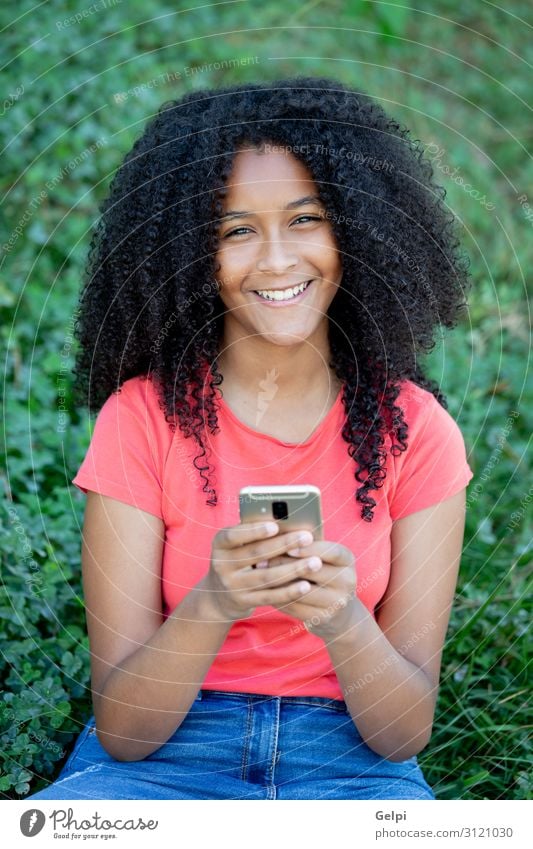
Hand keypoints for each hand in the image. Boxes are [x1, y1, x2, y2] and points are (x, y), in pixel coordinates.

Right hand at [201, 522, 330, 623]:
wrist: (218, 595)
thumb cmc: (237, 559)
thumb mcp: (236, 545)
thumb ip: (255, 534)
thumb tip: (289, 522)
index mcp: (219, 544)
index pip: (233, 535)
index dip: (254, 531)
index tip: (276, 526)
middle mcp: (221, 565)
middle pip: (256, 553)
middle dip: (284, 544)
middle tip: (308, 537)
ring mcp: (231, 586)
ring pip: (266, 577)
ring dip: (293, 569)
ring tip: (315, 562)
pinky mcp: (243, 602)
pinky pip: (269, 596)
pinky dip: (289, 591)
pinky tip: (306, 585)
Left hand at [266, 539, 358, 640]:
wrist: (339, 613)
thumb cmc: (323, 576)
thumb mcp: (324, 560)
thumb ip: (307, 547)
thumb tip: (278, 532)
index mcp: (347, 560)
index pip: (332, 551)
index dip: (311, 548)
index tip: (289, 547)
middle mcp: (347, 580)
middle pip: (314, 570)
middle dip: (286, 564)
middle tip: (262, 559)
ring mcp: (338, 602)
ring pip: (303, 590)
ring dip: (279, 582)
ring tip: (261, 575)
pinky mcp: (324, 618)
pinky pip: (297, 607)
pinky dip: (280, 599)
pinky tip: (266, 591)